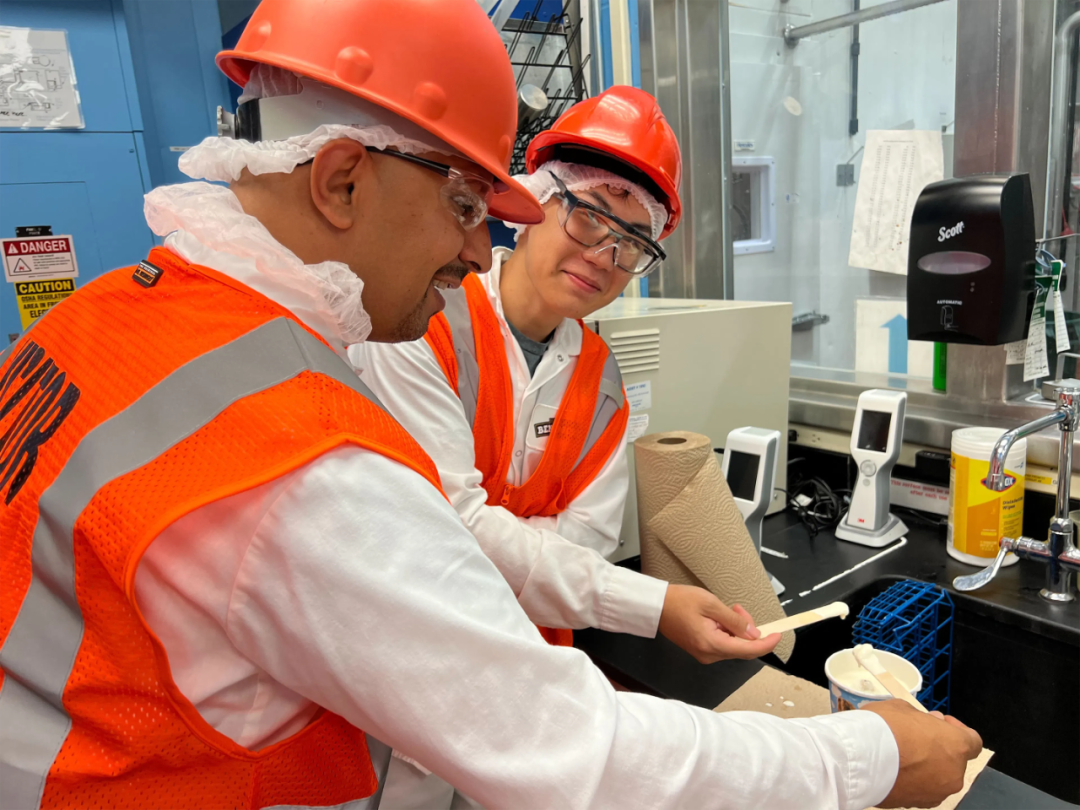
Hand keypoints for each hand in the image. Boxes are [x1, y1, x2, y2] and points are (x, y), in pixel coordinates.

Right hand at [656, 584, 780, 663]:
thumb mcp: (711, 604)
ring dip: (737, 630)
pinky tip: (721, 618)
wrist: (656, 606)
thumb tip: (753, 633)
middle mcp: (709, 655)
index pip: (748, 650)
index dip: (766, 643)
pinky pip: (723, 645)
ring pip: (733, 646)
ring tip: (728, 609)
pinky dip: (728, 632)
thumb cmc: (679, 601)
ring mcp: (704, 654)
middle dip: (748, 630)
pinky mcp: (701, 650)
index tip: (778, 634)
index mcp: (712, 644)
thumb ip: (734, 620)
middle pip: (742, 649)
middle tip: (738, 608)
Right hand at [862, 700, 982, 808]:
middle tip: (916, 737)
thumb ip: (922, 720)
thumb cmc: (886, 726)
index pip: (973, 741)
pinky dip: (912, 782)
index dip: (958, 730)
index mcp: (956, 746)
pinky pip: (920, 790)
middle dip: (939, 748)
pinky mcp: (915, 805)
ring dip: (926, 768)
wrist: (859, 759)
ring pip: (937, 779)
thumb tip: (928, 727)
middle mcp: (953, 774)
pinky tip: (893, 771)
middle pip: (953, 761)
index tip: (939, 723)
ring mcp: (936, 793)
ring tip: (901, 757)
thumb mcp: (904, 708)